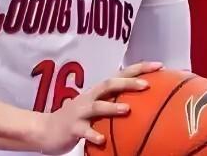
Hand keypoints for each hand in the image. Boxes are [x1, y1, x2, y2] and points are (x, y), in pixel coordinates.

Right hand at [32, 61, 162, 154]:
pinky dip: (93, 135)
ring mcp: (80, 111)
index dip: (140, 68)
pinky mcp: (72, 127)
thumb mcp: (96, 109)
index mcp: (98, 91)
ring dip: (112, 107)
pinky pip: (84, 131)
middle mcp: (90, 97)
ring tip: (127, 109)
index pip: (121, 74)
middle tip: (148, 85)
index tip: (160, 66)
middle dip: (129, 83)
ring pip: (97, 106)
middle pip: (110, 84)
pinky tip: (102, 140)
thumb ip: (114, 104)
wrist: (46, 130)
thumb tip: (144, 105)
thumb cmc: (77, 119)